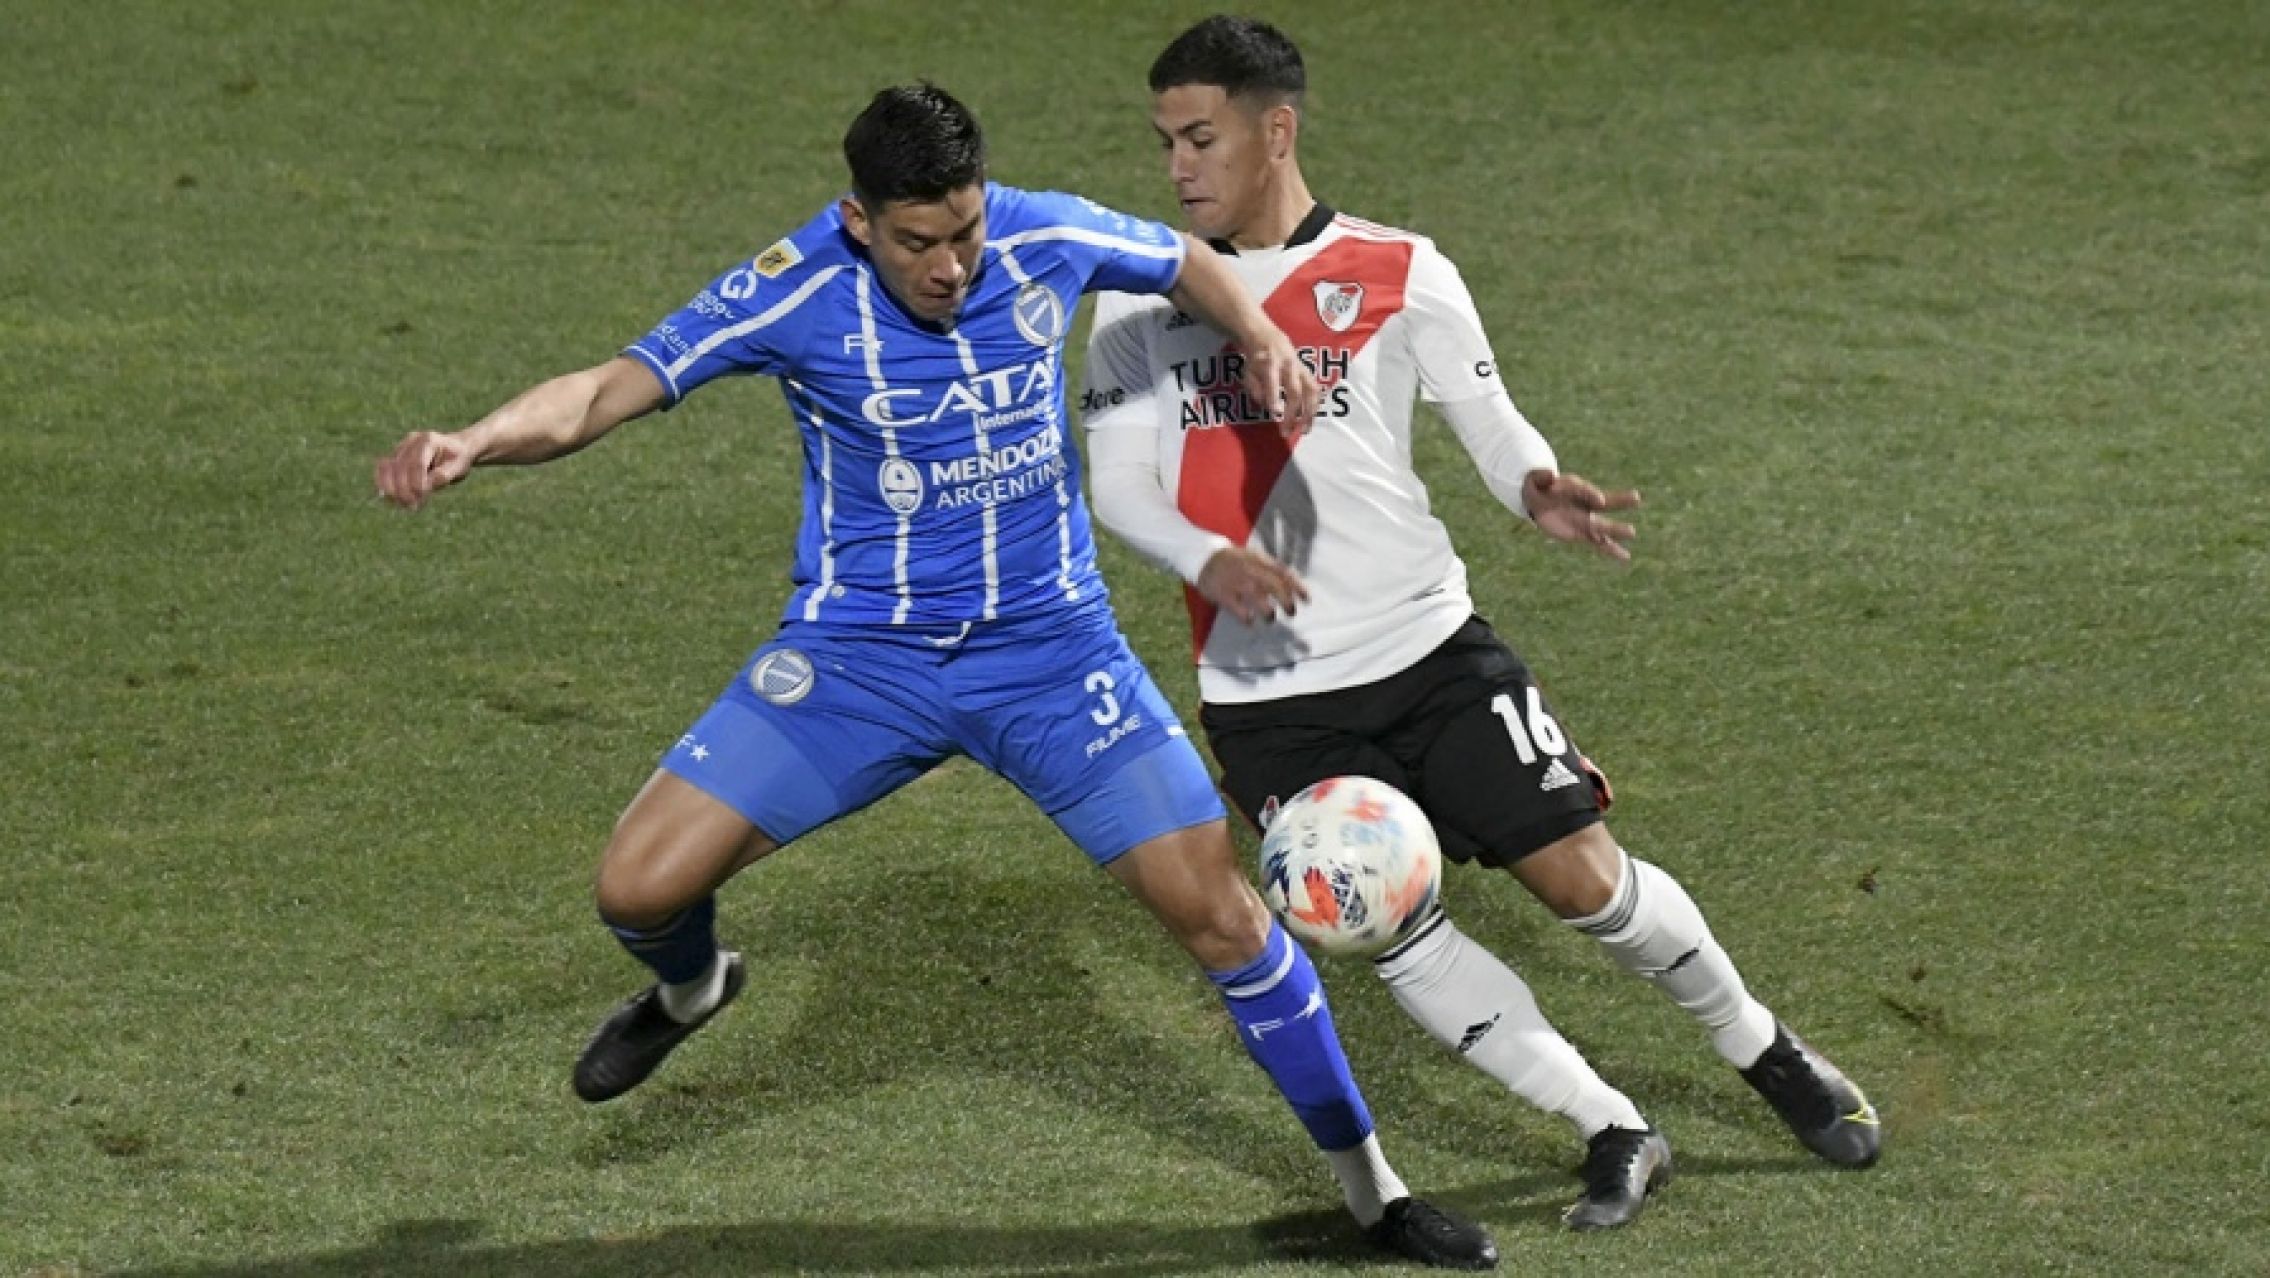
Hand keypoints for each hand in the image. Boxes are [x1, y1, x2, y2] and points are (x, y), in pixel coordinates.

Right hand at [374, 430, 476, 509]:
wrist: (455, 450)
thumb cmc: (458, 460)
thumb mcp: (459, 468)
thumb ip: (445, 475)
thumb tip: (429, 484)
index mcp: (429, 440)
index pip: (417, 463)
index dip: (416, 483)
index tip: (420, 499)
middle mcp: (412, 441)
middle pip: (401, 466)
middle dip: (404, 489)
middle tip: (412, 507)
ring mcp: (401, 447)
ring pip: (388, 468)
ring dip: (392, 489)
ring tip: (402, 505)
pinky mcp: (395, 456)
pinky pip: (382, 469)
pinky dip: (384, 484)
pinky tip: (390, 499)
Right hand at [1197, 546, 1308, 624]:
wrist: (1204, 558)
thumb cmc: (1234, 560)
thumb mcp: (1254, 557)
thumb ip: (1271, 568)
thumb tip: (1293, 584)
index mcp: (1260, 560)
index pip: (1283, 572)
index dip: (1297, 587)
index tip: (1306, 599)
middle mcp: (1251, 570)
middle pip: (1274, 586)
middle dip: (1286, 601)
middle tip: (1291, 613)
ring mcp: (1237, 581)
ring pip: (1258, 598)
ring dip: (1268, 612)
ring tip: (1270, 618)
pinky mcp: (1223, 593)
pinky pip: (1239, 609)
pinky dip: (1247, 618)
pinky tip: (1250, 622)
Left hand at [1240, 335, 1319, 439]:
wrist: (1269, 339)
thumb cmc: (1256, 360)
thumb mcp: (1248, 371)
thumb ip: (1255, 389)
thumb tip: (1269, 407)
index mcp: (1271, 363)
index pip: (1273, 381)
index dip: (1274, 397)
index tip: (1275, 414)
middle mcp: (1289, 365)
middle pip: (1294, 391)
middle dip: (1292, 413)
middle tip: (1286, 432)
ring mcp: (1301, 369)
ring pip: (1311, 392)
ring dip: (1309, 413)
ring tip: (1305, 430)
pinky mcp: (1308, 373)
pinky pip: (1315, 390)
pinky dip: (1314, 406)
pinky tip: (1310, 420)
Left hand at [1523, 469, 1640, 560]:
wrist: (1539, 500)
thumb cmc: (1539, 487)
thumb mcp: (1535, 479)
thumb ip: (1541, 477)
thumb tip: (1550, 476)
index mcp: (1576, 487)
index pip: (1586, 490)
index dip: (1592, 494)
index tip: (1599, 500)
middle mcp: (1587, 502)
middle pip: (1606, 502)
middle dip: (1620, 501)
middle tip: (1636, 498)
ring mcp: (1587, 519)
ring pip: (1604, 526)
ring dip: (1616, 530)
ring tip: (1632, 532)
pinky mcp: (1583, 534)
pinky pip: (1599, 543)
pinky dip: (1611, 550)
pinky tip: (1625, 557)